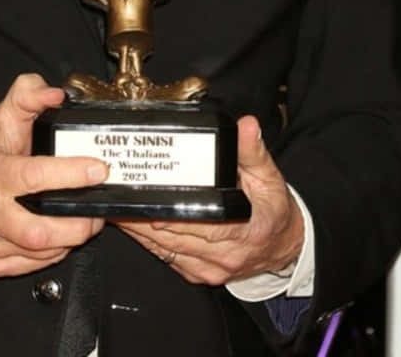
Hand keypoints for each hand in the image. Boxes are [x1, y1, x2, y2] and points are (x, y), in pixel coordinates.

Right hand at [0, 73, 106, 276]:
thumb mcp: (3, 115)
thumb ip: (28, 94)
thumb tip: (56, 94)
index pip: (34, 176)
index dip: (71, 173)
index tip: (99, 169)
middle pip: (38, 230)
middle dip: (77, 223)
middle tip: (99, 208)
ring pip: (39, 252)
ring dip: (71, 238)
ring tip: (88, 220)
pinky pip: (33, 266)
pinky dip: (55, 252)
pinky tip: (64, 235)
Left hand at [117, 115, 302, 284]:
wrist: (283, 247)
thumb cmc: (274, 212)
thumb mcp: (270, 178)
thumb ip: (253, 151)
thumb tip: (246, 127)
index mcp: (242, 232)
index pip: (198, 223)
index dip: (170, 213)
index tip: (146, 199)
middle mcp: (222, 256)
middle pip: (173, 236)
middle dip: (143, 216)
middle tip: (119, 194)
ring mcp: (208, 268)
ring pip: (164, 249)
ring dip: (138, 229)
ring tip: (117, 207)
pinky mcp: (197, 273)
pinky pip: (166, 257)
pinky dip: (147, 241)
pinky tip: (132, 225)